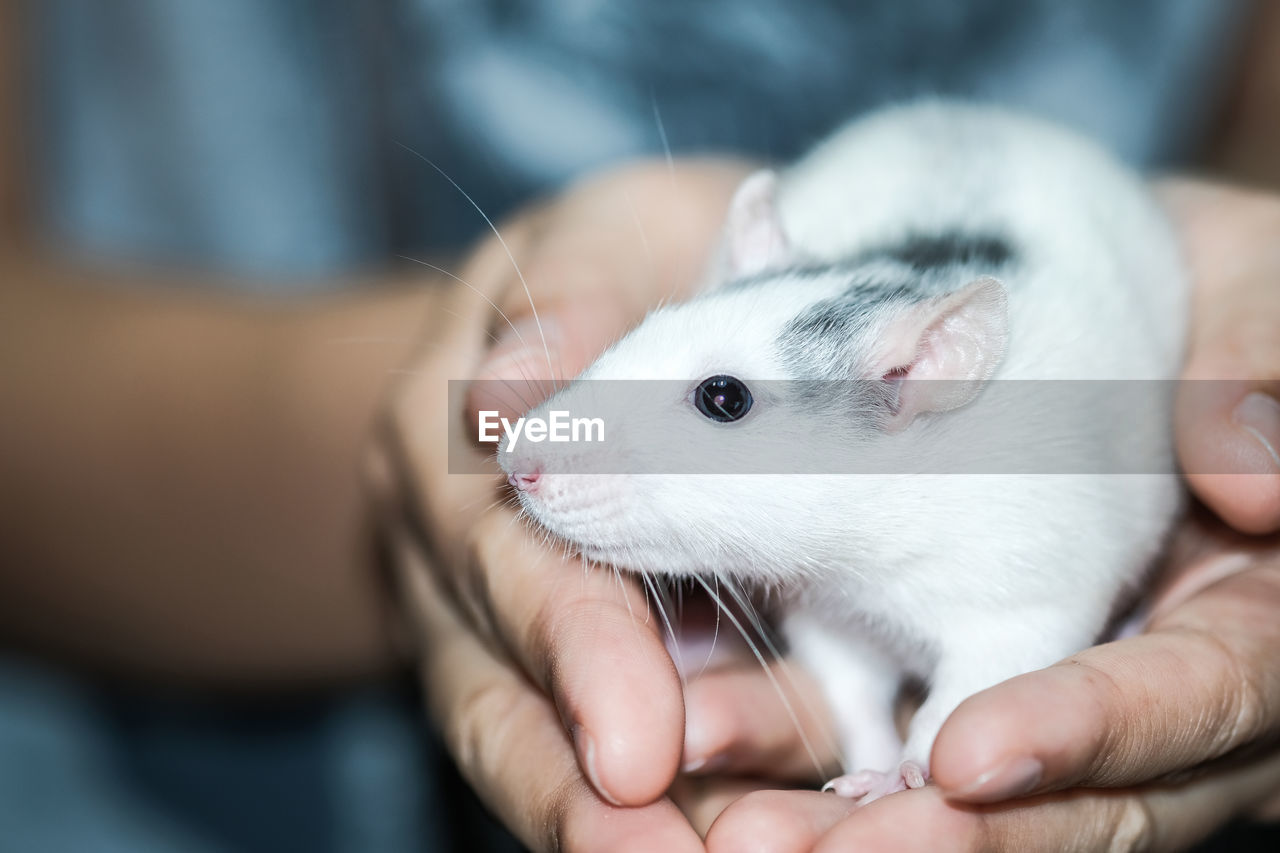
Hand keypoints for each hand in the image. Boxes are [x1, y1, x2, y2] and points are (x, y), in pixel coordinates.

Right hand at [370, 159, 753, 850]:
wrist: (589, 317)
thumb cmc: (614, 268)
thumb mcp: (600, 240)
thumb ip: (570, 297)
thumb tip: (512, 392)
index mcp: (452, 442)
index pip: (510, 559)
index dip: (574, 650)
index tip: (640, 742)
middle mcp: (457, 554)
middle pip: (499, 684)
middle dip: (574, 782)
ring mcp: (494, 621)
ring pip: (529, 738)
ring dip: (598, 823)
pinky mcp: (558, 663)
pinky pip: (582, 742)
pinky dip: (639, 802)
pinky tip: (701, 845)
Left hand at [682, 178, 1279, 850]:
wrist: (1122, 288)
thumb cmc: (1213, 297)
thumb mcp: (1257, 299)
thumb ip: (1264, 374)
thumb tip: (1256, 481)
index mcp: (1250, 612)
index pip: (1192, 696)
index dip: (1087, 732)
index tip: (963, 753)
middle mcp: (1153, 671)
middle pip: (1070, 795)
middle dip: (939, 836)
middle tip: (805, 851)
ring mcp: (1053, 675)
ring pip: (966, 784)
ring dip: (851, 819)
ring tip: (742, 833)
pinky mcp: (956, 644)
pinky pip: (892, 714)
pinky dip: (821, 748)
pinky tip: (720, 749)